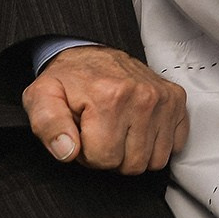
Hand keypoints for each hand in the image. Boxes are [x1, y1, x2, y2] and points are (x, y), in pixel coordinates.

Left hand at [23, 45, 187, 173]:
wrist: (91, 53)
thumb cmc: (68, 80)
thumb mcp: (42, 98)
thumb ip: (48, 126)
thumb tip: (67, 151)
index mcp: (109, 97)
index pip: (104, 160)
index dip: (87, 155)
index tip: (83, 135)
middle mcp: (142, 96)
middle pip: (132, 164)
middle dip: (112, 156)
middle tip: (101, 134)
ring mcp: (163, 98)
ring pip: (155, 161)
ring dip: (135, 153)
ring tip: (119, 132)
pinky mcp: (176, 99)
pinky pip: (175, 146)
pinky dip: (157, 144)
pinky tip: (140, 129)